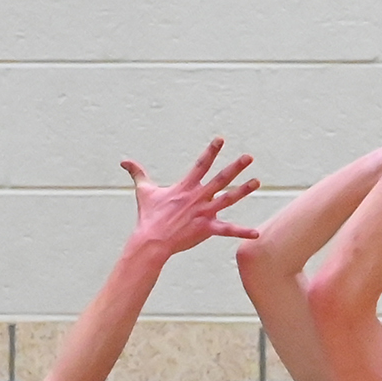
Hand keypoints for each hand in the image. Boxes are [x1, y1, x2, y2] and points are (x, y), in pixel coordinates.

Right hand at [120, 138, 262, 255]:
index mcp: (185, 187)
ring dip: (243, 190)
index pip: (201, 164)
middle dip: (235, 167)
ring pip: (228, 199)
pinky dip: (242, 231)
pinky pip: (227, 230)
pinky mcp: (207, 229)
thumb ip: (137, 174)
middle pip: (220, 179)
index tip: (221, 139)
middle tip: (249, 157)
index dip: (211, 151)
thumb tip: (124, 160)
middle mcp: (197, 197)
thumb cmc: (148, 217)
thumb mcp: (143, 192)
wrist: (151, 241)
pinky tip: (256, 232)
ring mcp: (204, 213)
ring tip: (257, 182)